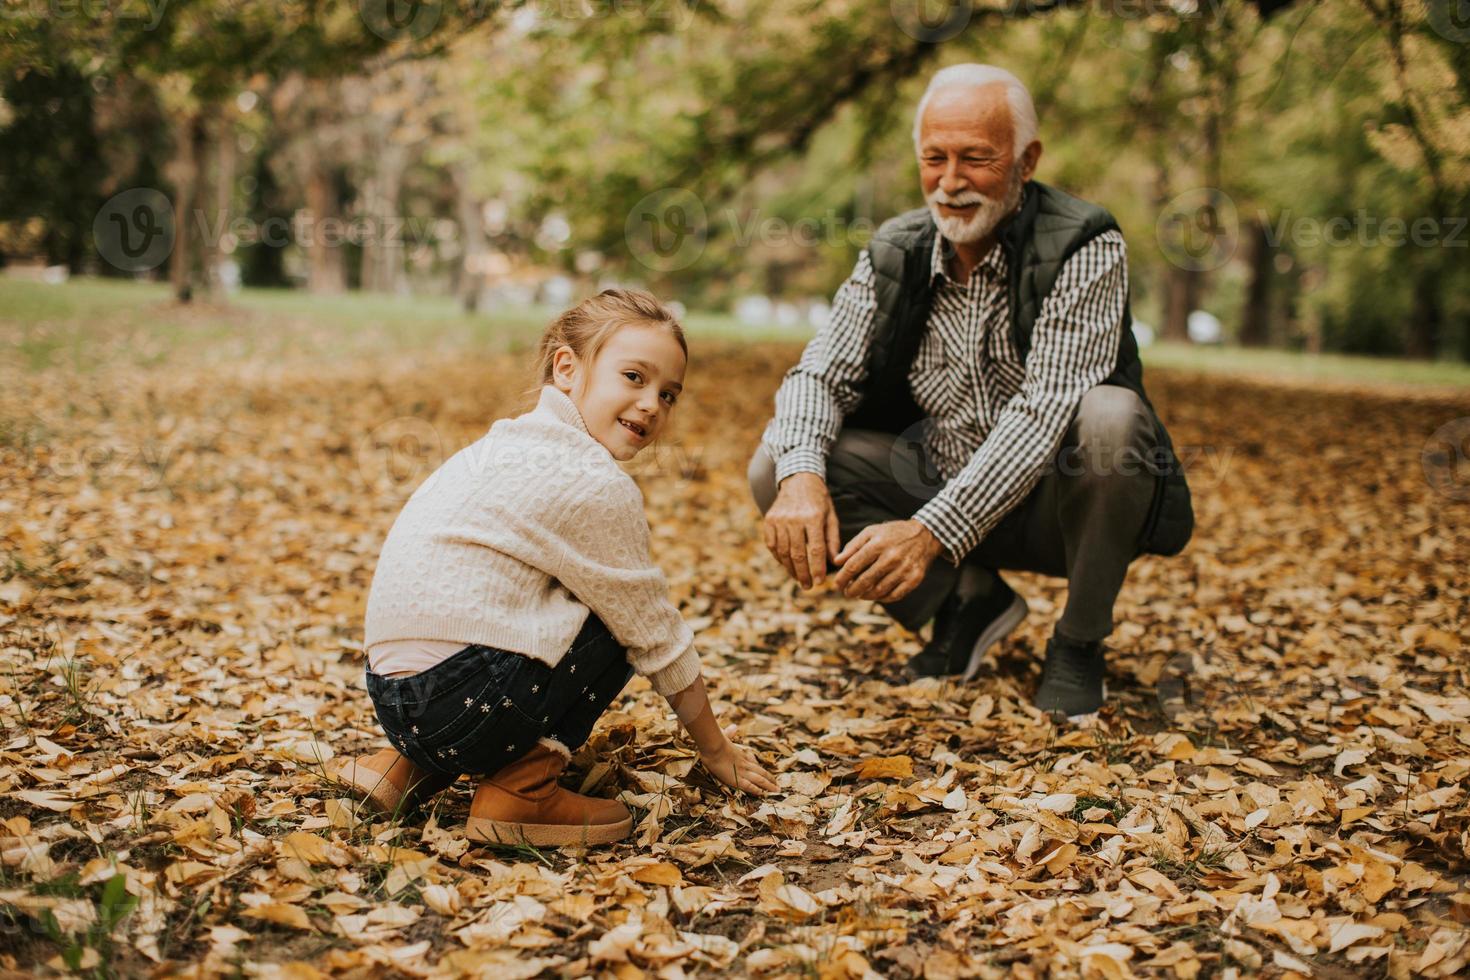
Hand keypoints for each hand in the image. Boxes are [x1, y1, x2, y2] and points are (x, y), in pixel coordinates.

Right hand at [699, 725, 777, 795]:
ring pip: (760, 780)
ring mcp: (742, 771)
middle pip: (761, 772)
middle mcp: (745, 763)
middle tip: (777, 784)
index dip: (759, 768)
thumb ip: (729, 732)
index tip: (764, 772)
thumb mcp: (724, 735)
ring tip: (776, 790)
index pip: (753, 761)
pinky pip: (749, 786)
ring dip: (769, 785)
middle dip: (770, 778)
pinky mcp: (736, 779)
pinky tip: (762, 794)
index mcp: (741, 754)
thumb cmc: (716, 740)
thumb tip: (734, 726)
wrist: (714, 746)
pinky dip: (756, 790)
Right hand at [762, 472, 840, 588]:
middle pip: (797, 554)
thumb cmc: (819, 501)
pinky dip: (779, 558)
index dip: (817, 568)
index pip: (815, 549)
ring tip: (799, 579)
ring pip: (783, 552)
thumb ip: (833, 540)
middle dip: (803, 574)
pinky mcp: (769, 520)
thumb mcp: (831, 517)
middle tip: (808, 587)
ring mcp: (779, 519)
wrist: (798, 479)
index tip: (820, 582)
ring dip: (790, 569)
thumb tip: (835, 562)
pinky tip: (787, 565)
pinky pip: (772, 545)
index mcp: (813, 517)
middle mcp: (794, 518)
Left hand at [832, 519, 943, 602]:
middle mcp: (891, 557)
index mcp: (878, 544)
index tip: (837, 585)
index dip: (842, 578)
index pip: (853, 566)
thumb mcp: (871, 532)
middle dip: (852, 590)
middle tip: (847, 593)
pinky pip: (895, 595)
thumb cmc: (893, 534)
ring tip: (859, 595)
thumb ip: (853, 546)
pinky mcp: (914, 579)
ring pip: (879, 590)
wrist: (925, 535)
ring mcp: (904, 569)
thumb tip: (836, 562)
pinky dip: (883, 598)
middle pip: (865, 580)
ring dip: (865, 596)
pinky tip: (876, 596)